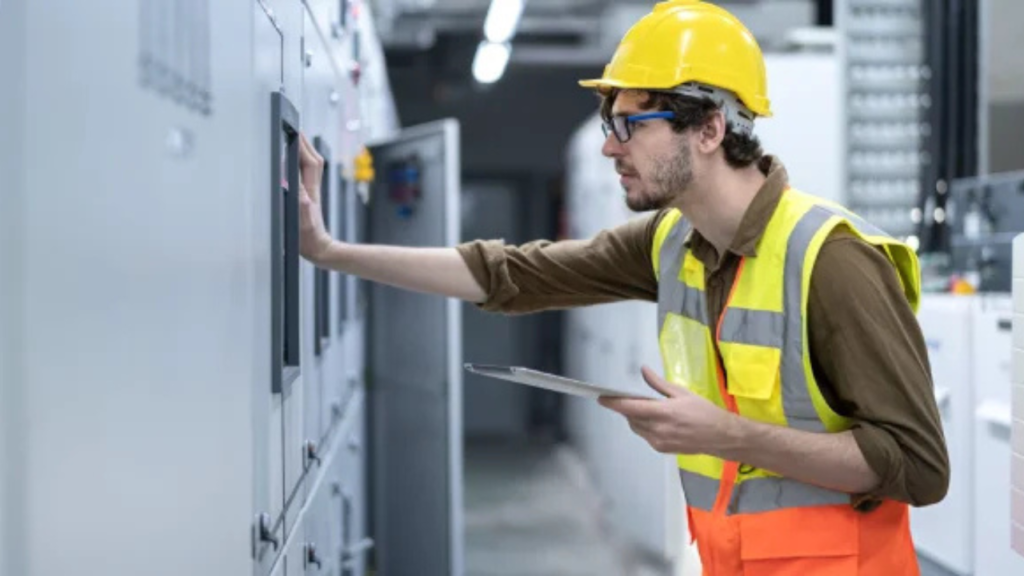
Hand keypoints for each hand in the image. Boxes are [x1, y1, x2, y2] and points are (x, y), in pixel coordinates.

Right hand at [298, 133, 333, 262]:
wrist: (319, 250)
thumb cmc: (308, 238)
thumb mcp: (302, 219)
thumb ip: (301, 202)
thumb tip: (295, 185)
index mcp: (310, 191)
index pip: (308, 162)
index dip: (302, 146)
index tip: (295, 132)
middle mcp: (312, 189)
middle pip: (312, 160)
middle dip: (305, 144)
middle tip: (295, 130)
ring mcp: (311, 193)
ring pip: (310, 166)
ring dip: (304, 152)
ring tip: (295, 141)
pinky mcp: (308, 198)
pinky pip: (305, 175)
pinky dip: (300, 164)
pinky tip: (293, 165)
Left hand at [598, 366, 739, 455]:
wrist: (720, 436)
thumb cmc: (703, 412)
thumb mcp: (682, 393)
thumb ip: (658, 384)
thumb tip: (643, 370)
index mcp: (663, 412)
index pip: (630, 407)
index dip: (613, 403)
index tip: (601, 397)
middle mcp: (658, 429)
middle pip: (630, 418)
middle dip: (627, 408)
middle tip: (634, 398)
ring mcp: (658, 441)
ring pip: (636, 427)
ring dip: (635, 417)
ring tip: (649, 409)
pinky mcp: (661, 449)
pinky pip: (645, 435)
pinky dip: (645, 427)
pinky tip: (657, 421)